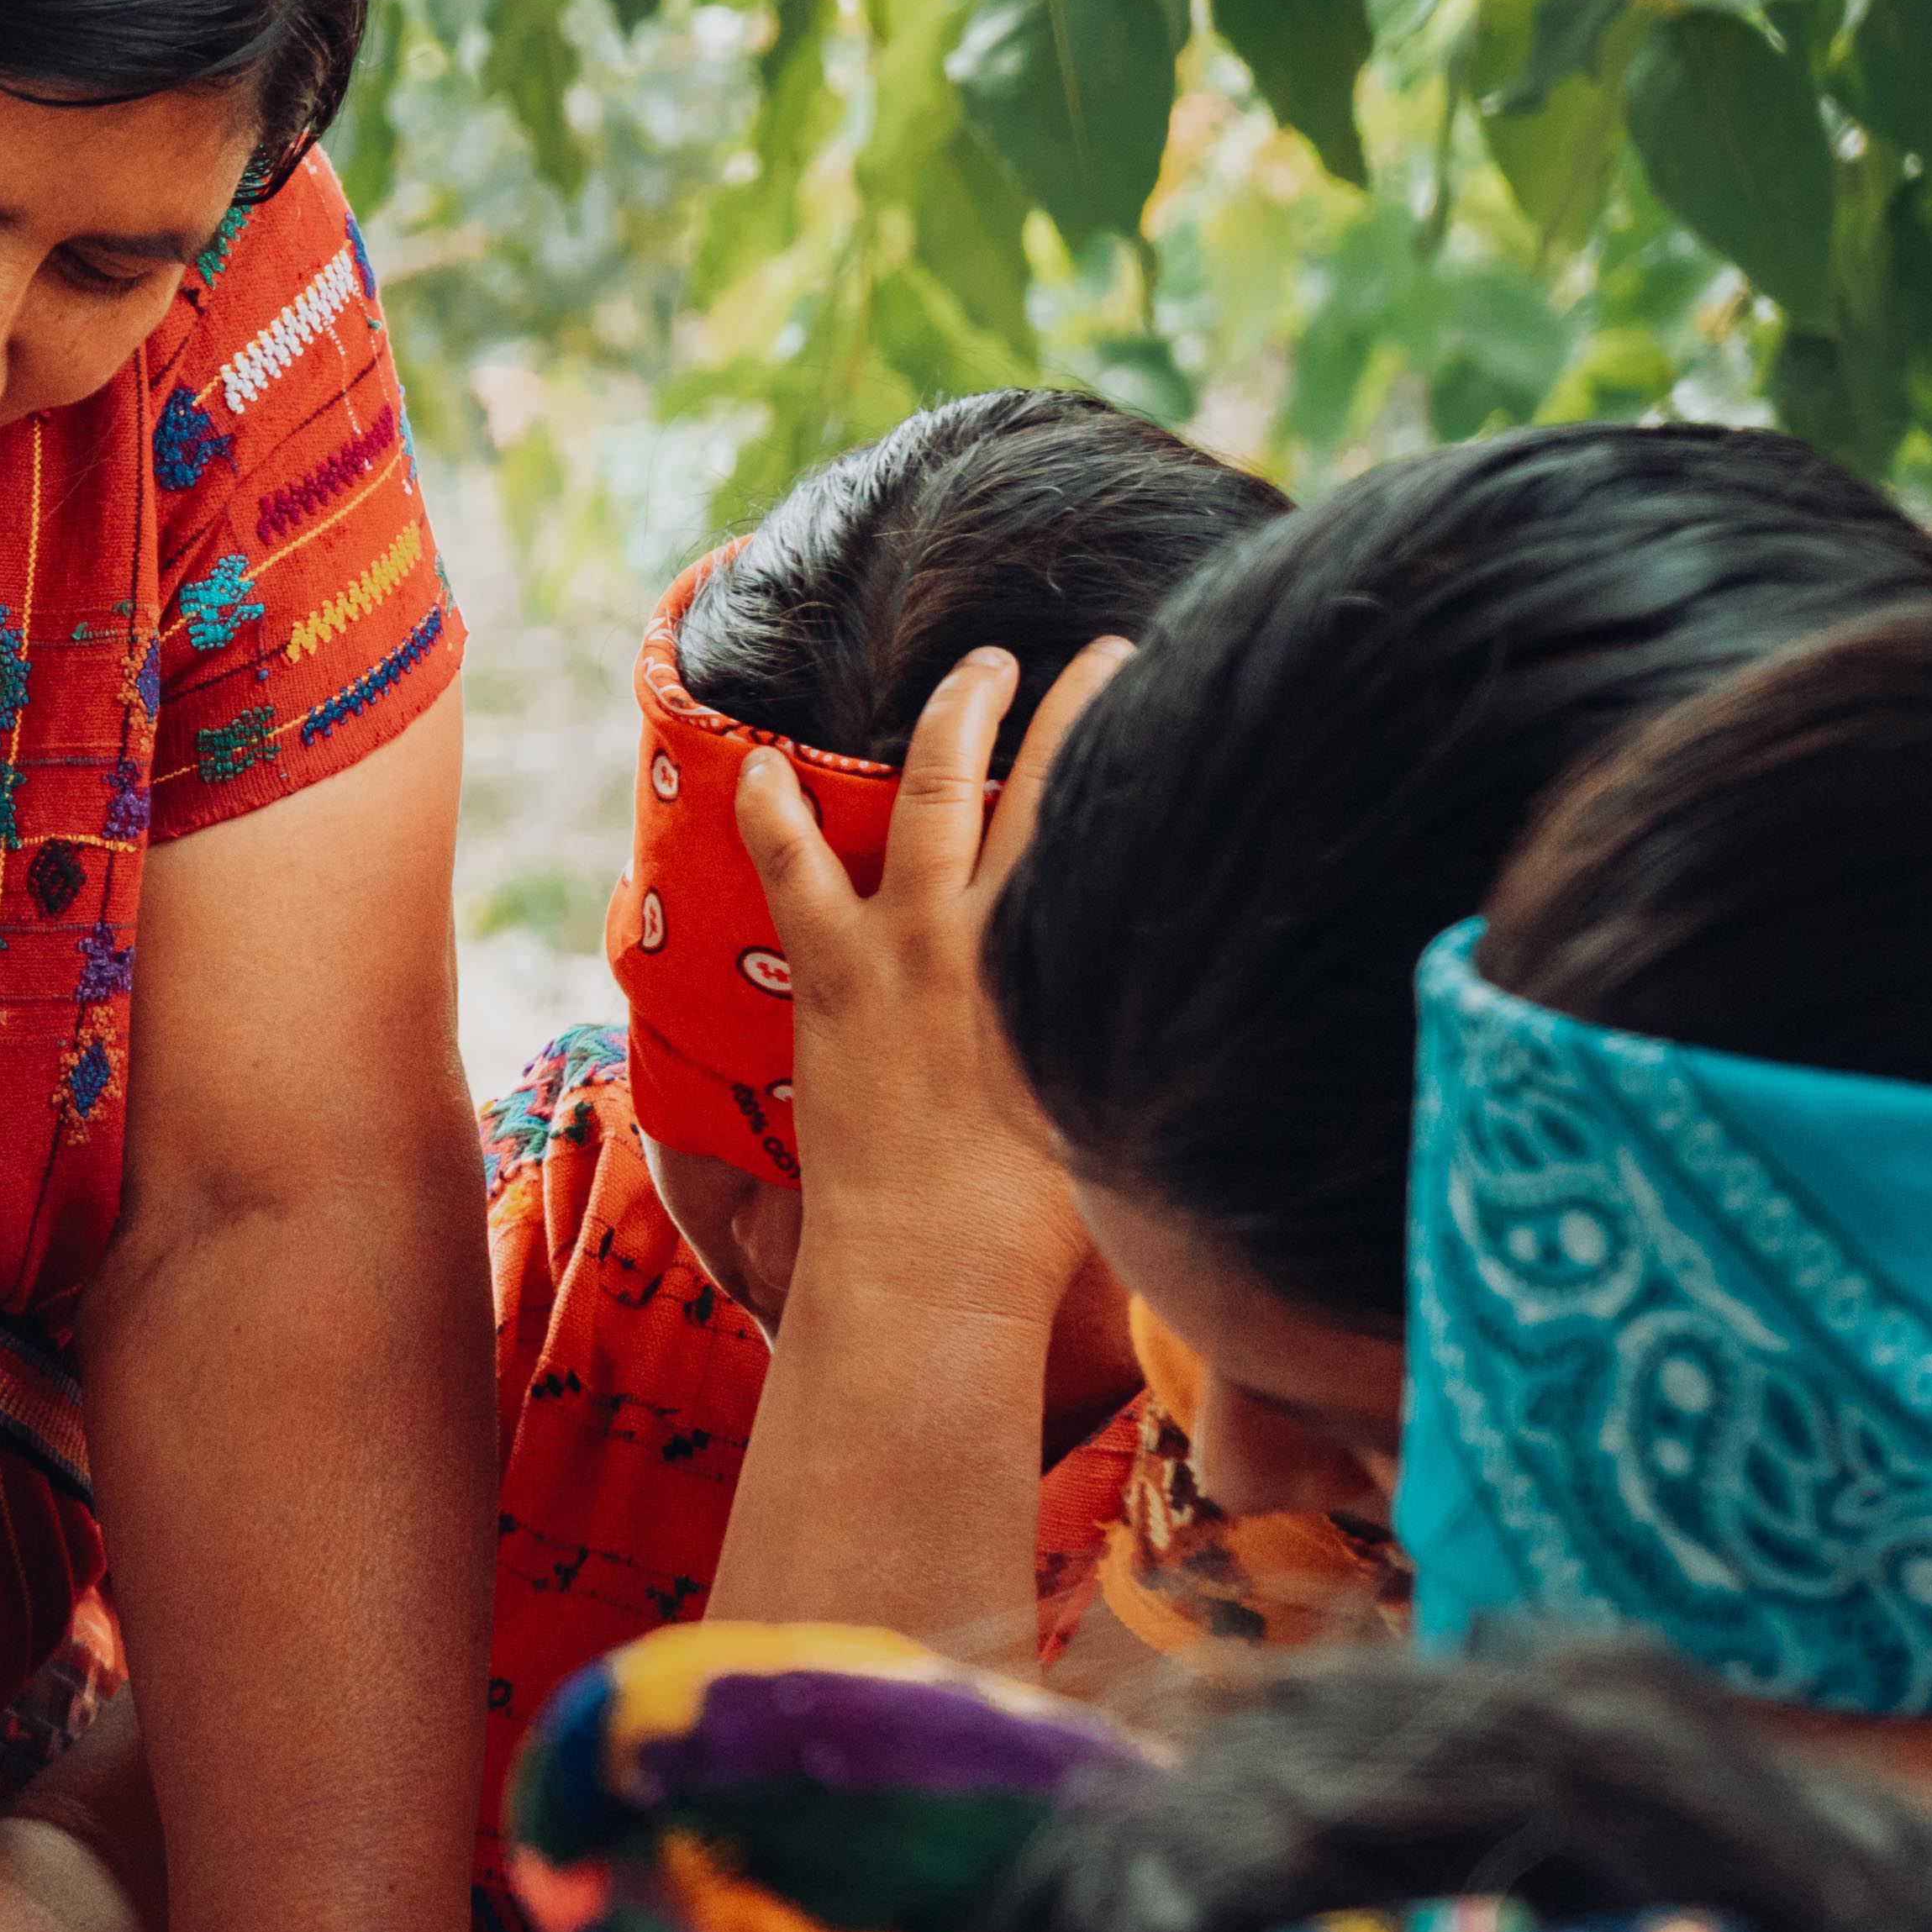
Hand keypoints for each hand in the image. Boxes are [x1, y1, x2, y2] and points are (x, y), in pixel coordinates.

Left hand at [739, 639, 1126, 1329]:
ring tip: (979, 665)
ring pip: (937, 788)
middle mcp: (1001, 936)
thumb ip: (1119, 1043)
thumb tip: (1158, 1007)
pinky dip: (773, 811)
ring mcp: (912, 944)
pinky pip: (796, 868)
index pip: (1124, 836)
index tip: (1176, 713)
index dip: (1149, 766)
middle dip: (1075, 707)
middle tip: (1096, 657)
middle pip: (1050, 782)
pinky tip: (756, 761)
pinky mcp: (834, 975)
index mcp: (1074, 971)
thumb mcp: (1107, 1112)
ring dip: (958, 716)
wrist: (931, 1274)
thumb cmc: (1032, 1224)